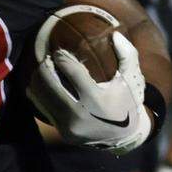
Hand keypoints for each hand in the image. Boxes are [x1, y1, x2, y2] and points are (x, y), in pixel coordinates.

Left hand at [27, 31, 151, 154]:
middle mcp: (79, 114)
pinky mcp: (62, 132)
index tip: (59, 50)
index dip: (61, 57)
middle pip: (49, 82)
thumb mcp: (132, 78)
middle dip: (45, 66)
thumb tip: (114, 34)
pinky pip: (42, 107)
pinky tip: (42, 83)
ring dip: (39, 78)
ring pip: (41, 95)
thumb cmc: (126, 102)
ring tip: (44, 68)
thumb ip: (127, 54)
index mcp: (97, 100)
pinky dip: (39, 93)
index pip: (71, 71)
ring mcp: (69, 126)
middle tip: (48, 58)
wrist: (124, 137)